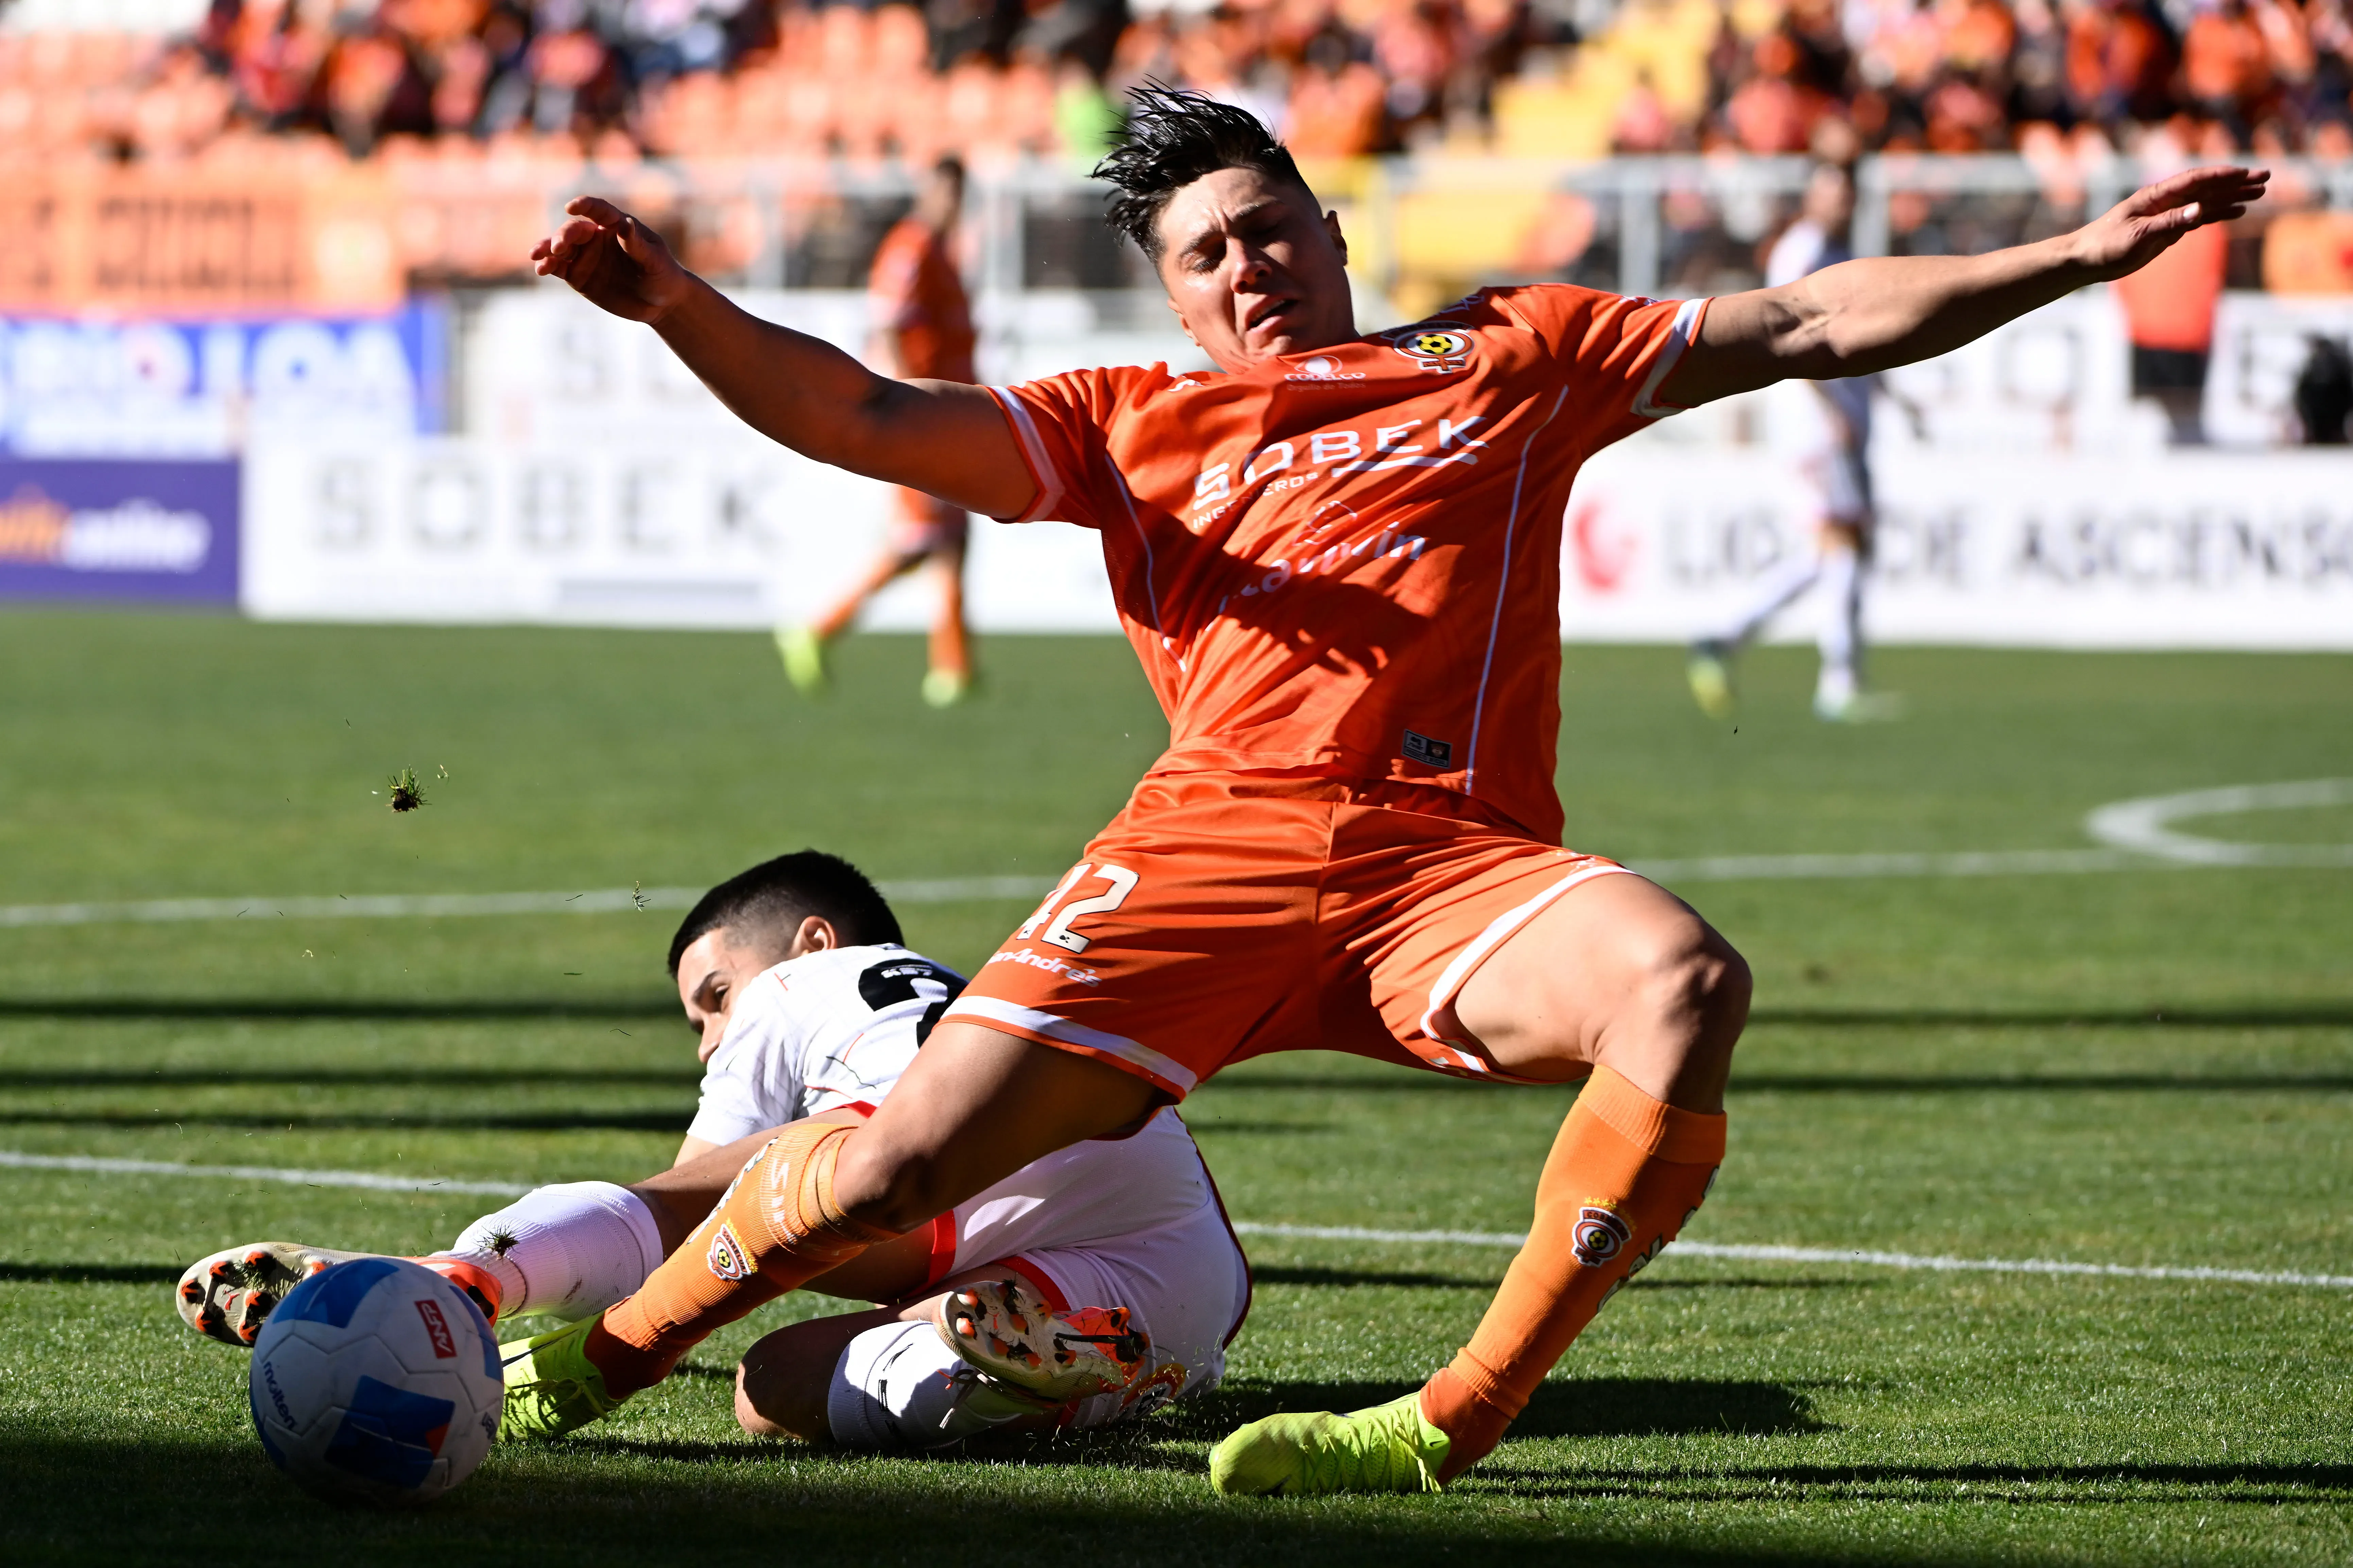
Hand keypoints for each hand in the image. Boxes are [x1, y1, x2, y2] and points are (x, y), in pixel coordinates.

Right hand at [530, 195, 697, 324]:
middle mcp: (596, 237)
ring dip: (546, 249)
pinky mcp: (577, 275)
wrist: (660, 303)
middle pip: (574, 230)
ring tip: (536, 256)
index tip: (572, 207)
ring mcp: (585, 256)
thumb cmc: (662, 274)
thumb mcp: (655, 261)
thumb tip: (625, 224)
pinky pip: (558, 267)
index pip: (598, 211)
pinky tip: (541, 269)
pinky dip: (548, 266)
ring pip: (560, 248)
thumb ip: (638, 245)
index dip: (585, 206)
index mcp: (616, 226)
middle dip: (563, 236)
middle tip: (559, 247)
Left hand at [2069, 165, 2269, 281]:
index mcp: (2156, 196)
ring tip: (2260, 192)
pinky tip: (2238, 211)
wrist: (2085, 259)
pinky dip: (2219, 214)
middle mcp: (2165, 201)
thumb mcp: (2137, 236)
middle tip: (2266, 176)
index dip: (2221, 175)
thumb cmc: (2105, 246)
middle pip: (2207, 187)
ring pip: (2207, 201)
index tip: (2245, 171)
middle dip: (2236, 182)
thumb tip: (2200, 210)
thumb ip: (2169, 223)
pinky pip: (2199, 218)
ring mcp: (2168, 214)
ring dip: (2233, 196)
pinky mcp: (2168, 229)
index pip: (2195, 180)